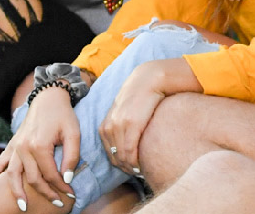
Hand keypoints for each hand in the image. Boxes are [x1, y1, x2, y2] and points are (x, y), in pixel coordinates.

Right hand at [0, 88, 78, 207]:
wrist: (48, 98)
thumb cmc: (63, 116)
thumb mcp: (74, 134)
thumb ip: (71, 157)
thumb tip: (66, 179)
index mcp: (39, 145)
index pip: (50, 174)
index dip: (61, 187)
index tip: (71, 194)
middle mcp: (23, 148)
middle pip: (32, 179)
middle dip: (46, 193)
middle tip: (58, 204)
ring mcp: (15, 147)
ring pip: (13, 176)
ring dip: (18, 193)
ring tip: (23, 207)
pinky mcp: (11, 145)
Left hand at [98, 59, 176, 175]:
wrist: (149, 79)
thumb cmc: (141, 97)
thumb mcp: (125, 113)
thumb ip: (122, 127)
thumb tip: (126, 145)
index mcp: (105, 125)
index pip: (109, 153)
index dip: (120, 164)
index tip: (131, 169)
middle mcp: (109, 126)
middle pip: (115, 158)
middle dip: (126, 168)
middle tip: (138, 173)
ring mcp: (119, 126)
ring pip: (122, 157)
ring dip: (132, 167)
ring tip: (142, 170)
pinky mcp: (132, 124)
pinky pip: (130, 151)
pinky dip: (135, 162)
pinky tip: (143, 165)